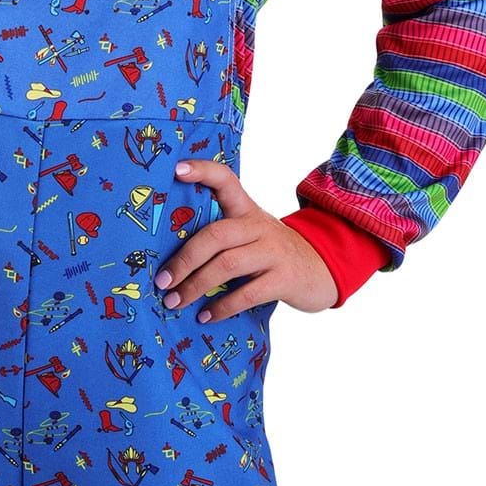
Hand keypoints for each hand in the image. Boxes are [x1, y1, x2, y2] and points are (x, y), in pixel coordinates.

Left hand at [153, 158, 338, 321]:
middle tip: (162, 281)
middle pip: (216, 234)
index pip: (226, 180)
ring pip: (227, 264)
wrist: (324, 268)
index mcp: (247, 210)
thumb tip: (169, 259)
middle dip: (184, 259)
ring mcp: (273, 252)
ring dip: (196, 285)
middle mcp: (259, 226)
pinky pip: (247, 294)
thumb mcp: (251, 233)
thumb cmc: (272, 253)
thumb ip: (221, 235)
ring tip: (175, 301)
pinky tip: (206, 316)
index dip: (203, 172)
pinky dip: (222, 307)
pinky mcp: (284, 279)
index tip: (176, 170)